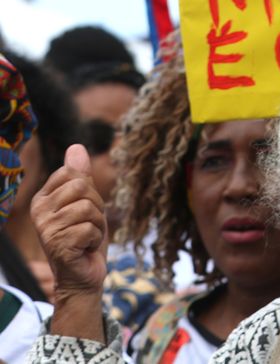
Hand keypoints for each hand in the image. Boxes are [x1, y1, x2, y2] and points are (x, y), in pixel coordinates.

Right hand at [32, 144, 108, 340]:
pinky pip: (91, 228)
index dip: (89, 192)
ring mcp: (46, 228)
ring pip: (88, 208)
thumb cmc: (85, 238)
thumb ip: (80, 175)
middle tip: (88, 226)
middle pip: (82, 188)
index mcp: (43, 198)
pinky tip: (85, 249)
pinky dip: (95, 239)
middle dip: (96, 208)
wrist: (83, 276)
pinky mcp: (57, 244)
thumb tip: (76, 146)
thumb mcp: (86, 202)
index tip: (84, 211)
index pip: (74, 174)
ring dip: (97, 225)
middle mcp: (39, 211)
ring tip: (86, 238)